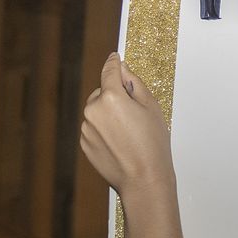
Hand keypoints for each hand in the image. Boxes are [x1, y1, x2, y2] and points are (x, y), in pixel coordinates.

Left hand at [80, 52, 174, 199]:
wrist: (143, 180)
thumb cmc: (152, 145)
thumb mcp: (151, 107)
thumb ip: (134, 83)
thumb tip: (123, 70)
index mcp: (111, 97)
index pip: (110, 71)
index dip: (114, 63)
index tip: (115, 58)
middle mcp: (93, 110)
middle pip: (102, 93)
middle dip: (115, 98)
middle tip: (135, 115)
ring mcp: (86, 128)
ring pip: (97, 112)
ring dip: (109, 116)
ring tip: (129, 134)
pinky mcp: (84, 143)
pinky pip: (93, 128)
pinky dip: (104, 131)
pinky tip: (120, 144)